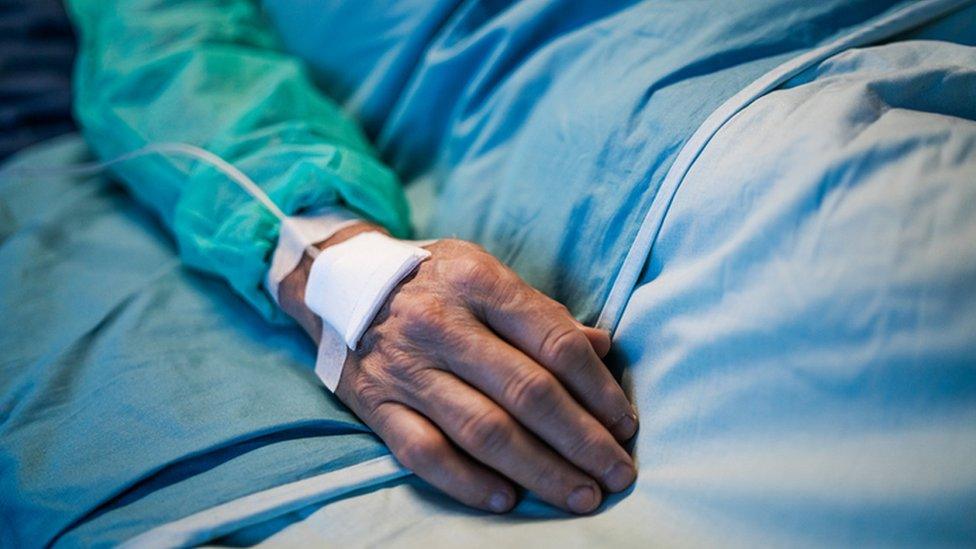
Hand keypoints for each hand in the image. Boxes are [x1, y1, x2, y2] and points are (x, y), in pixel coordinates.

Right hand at [280, 224, 637, 513]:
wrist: (339, 282)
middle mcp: (442, 324)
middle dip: (582, 441)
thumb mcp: (486, 273)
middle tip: (616, 474)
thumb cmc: (433, 280)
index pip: (554, 343)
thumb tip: (604, 347)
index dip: (598, 390)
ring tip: (579, 495)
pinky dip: (467, 482)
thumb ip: (543, 313)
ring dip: (539, 471)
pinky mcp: (376, 404)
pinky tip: (506, 499)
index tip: (625, 425)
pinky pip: (424, 453)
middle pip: (527, 393)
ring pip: (482, 431)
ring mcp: (407, 368)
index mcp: (479, 283)